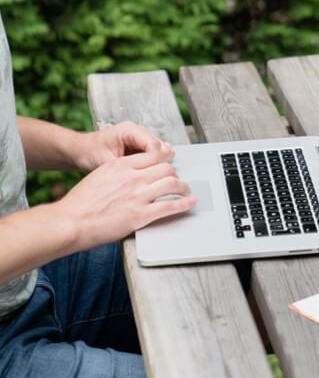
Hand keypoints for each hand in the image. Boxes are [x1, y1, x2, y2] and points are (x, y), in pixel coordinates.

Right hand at [52, 147, 195, 250]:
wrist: (70, 222)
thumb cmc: (80, 203)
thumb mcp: (99, 176)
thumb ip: (118, 172)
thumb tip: (131, 174)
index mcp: (120, 165)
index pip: (153, 156)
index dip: (165, 161)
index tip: (169, 165)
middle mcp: (132, 177)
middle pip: (166, 169)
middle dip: (175, 175)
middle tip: (177, 181)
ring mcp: (138, 196)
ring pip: (173, 184)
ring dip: (184, 188)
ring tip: (186, 191)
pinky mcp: (142, 215)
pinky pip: (171, 206)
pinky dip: (184, 204)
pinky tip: (190, 204)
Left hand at [73, 121, 171, 172]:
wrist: (81, 151)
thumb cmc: (89, 153)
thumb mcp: (106, 162)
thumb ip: (126, 166)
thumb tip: (143, 174)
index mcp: (130, 130)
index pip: (154, 145)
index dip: (155, 162)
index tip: (150, 175)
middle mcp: (139, 132)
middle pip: (162, 148)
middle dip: (158, 164)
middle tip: (148, 178)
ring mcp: (142, 139)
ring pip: (162, 153)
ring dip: (156, 166)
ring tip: (145, 177)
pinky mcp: (143, 147)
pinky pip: (156, 157)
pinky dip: (152, 166)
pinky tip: (144, 174)